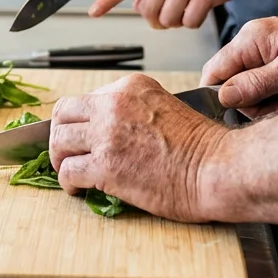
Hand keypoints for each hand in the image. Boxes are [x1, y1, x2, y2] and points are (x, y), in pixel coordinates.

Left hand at [49, 73, 227, 221]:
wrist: (219, 169)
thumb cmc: (203, 147)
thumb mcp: (165, 108)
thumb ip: (135, 112)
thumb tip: (110, 131)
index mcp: (130, 88)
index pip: (87, 98)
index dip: (80, 121)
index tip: (82, 136)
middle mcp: (114, 105)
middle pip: (63, 113)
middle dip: (60, 134)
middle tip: (67, 152)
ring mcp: (107, 134)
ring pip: (58, 141)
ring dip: (60, 159)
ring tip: (69, 171)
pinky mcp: (105, 166)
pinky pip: (67, 171)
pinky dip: (67, 183)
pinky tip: (78, 190)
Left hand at [88, 0, 263, 27]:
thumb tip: (137, 6)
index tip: (93, 12)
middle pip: (147, 12)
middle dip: (158, 19)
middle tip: (174, 13)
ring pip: (167, 20)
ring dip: (178, 21)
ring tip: (191, 5)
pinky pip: (188, 23)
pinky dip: (195, 21)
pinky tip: (204, 7)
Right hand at [200, 0, 277, 108]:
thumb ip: (256, 84)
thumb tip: (222, 97)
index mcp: (251, 39)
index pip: (214, 72)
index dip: (224, 98)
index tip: (248, 111)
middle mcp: (256, 42)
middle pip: (236, 84)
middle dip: (260, 102)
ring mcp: (272, 50)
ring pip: (259, 88)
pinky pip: (277, 85)